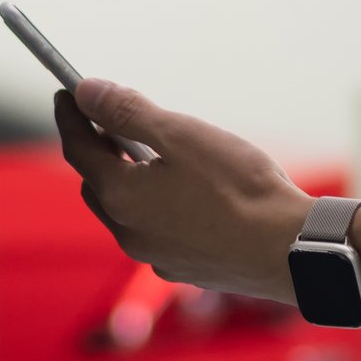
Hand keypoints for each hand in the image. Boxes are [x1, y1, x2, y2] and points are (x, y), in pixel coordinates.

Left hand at [53, 79, 312, 301]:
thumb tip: (86, 92)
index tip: (68, 93)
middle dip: (96, 150)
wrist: (293, 251)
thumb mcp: (181, 135)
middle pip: (98, 183)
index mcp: (121, 198)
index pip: (78, 150)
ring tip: (150, 154)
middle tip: (105, 120)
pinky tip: (185, 193)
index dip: (71, 117)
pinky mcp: (184, 269)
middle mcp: (129, 234)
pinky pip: (157, 231)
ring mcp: (156, 257)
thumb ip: (128, 112)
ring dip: (128, 180)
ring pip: (128, 211)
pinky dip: (157, 206)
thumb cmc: (241, 189)